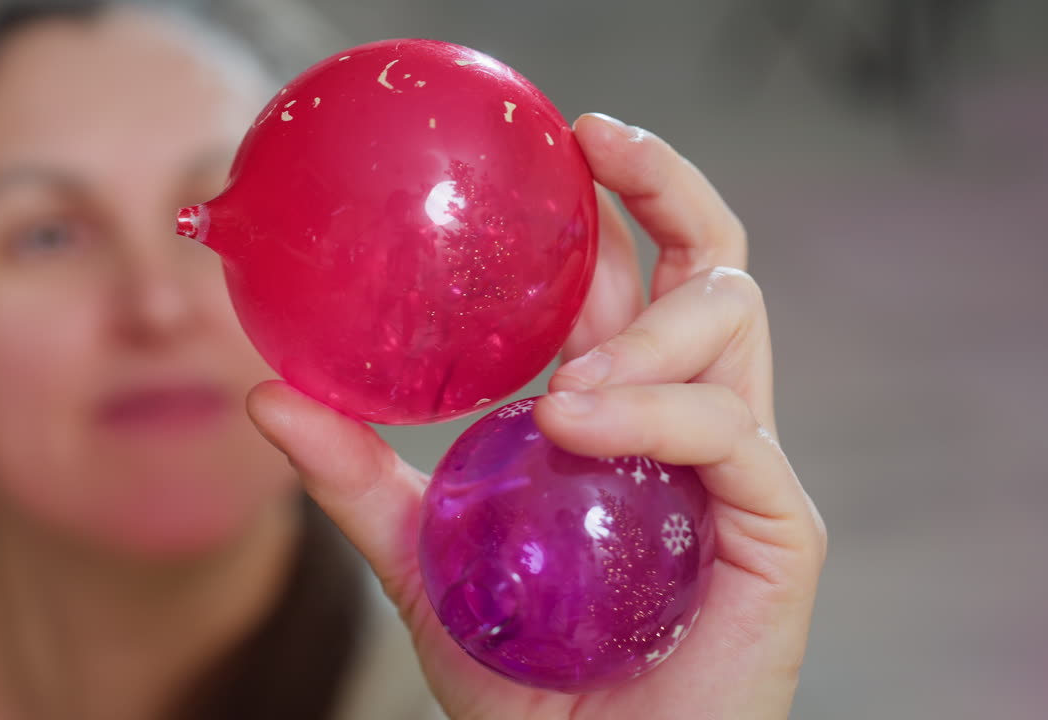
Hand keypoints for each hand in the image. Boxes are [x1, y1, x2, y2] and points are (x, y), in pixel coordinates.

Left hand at [248, 113, 826, 719]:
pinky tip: (582, 422)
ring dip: (646, 328)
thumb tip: (269, 394)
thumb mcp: (421, 558)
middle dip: (667, 187)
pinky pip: (734, 430)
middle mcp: (687, 419)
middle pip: (711, 265)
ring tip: (563, 383)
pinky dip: (659, 412)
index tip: (561, 142)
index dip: (613, 200)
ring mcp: (737, 466)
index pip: (636, 278)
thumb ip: (358, 478)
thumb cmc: (521, 668)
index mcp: (621, 408)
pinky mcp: (778, 526)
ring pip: (732, 324)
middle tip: (598, 142)